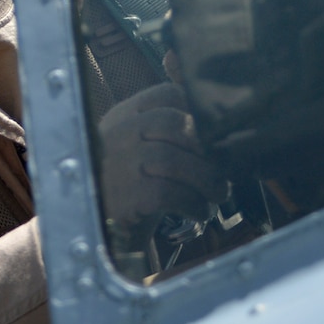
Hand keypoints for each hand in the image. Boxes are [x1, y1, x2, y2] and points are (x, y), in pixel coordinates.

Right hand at [95, 83, 226, 223]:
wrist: (98, 227)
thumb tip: (223, 132)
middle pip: (173, 123)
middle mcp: (117, 133)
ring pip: (174, 160)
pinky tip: (199, 211)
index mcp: (124, 115)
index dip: (198, 113)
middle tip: (225, 170)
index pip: (167, 95)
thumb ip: (168, 130)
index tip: (215, 138)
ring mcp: (118, 163)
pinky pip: (170, 193)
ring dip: (208, 180)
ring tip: (218, 194)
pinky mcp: (124, 195)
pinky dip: (194, 203)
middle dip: (208, 148)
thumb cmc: (131, 185)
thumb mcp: (140, 147)